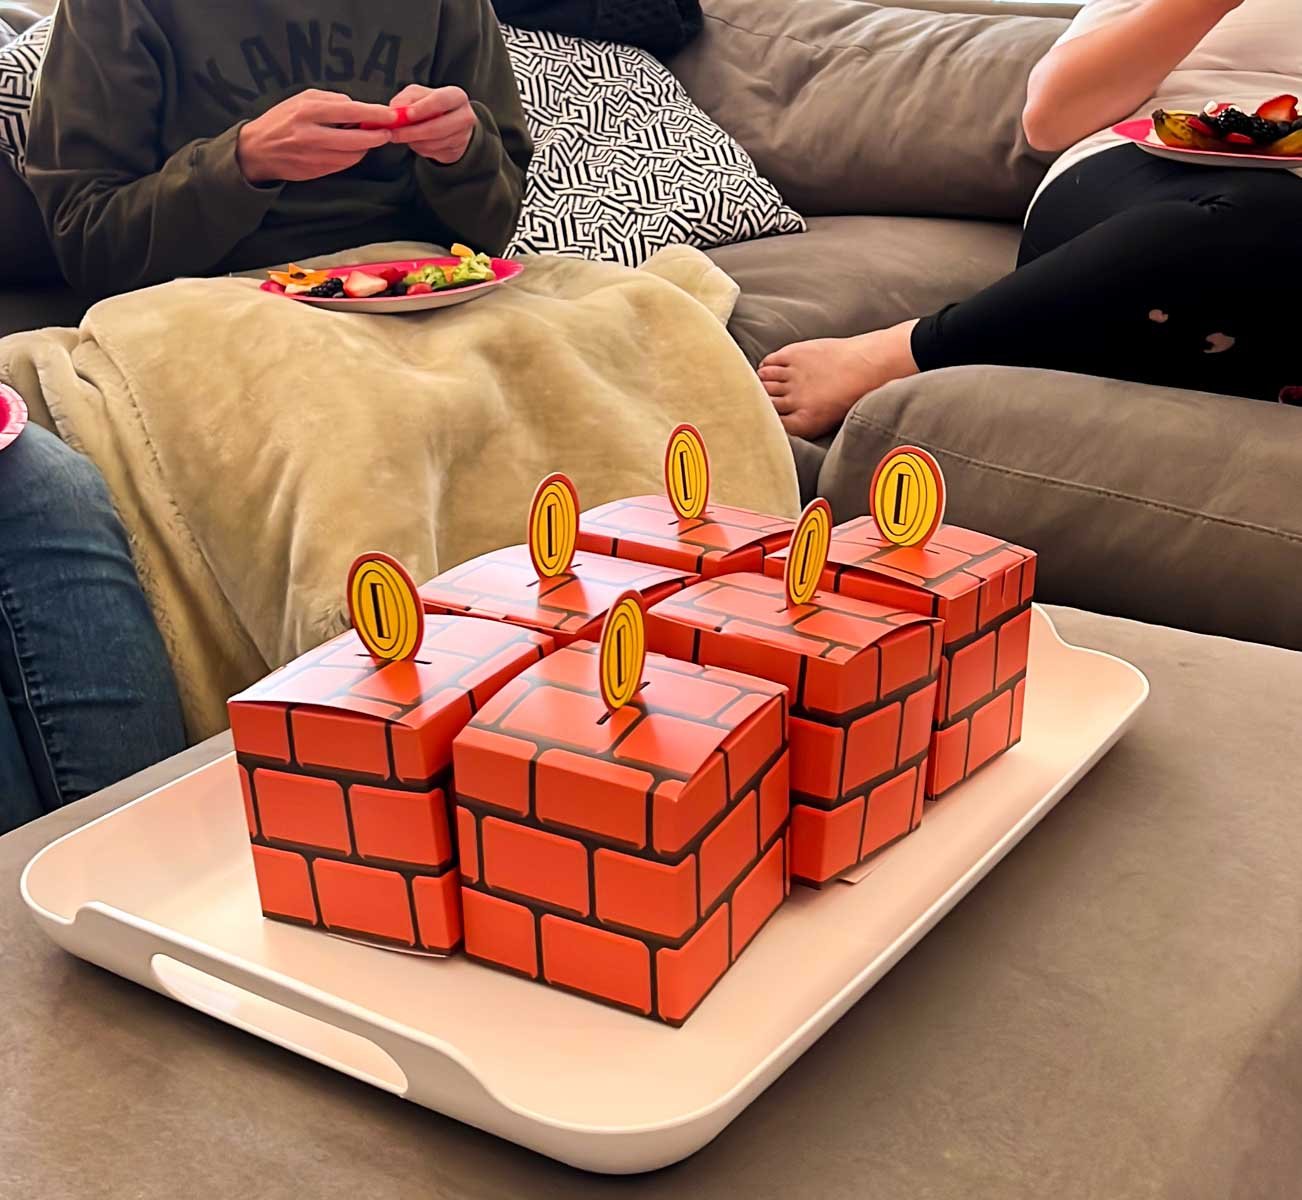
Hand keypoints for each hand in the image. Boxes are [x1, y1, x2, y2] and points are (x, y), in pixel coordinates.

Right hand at [237, 90, 397, 183]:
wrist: (258, 149)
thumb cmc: (282, 120)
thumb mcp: (302, 100)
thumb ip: (330, 101)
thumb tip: (357, 107)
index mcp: (308, 111)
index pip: (350, 111)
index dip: (374, 114)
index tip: (391, 115)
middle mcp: (311, 134)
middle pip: (357, 139)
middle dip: (376, 136)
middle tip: (386, 132)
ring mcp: (314, 156)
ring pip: (353, 155)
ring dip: (365, 147)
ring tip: (367, 138)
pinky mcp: (317, 171)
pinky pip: (344, 164)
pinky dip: (352, 156)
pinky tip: (351, 149)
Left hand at [386, 86, 478, 164]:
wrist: (447, 122)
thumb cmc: (429, 104)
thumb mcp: (417, 94)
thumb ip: (405, 99)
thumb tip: (395, 111)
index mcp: (456, 96)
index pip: (440, 101)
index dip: (422, 109)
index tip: (405, 115)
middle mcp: (465, 116)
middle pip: (438, 127)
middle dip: (414, 131)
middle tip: (395, 134)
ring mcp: (463, 136)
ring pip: (435, 143)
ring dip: (414, 141)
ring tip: (401, 136)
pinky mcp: (457, 151)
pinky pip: (434, 152)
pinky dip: (420, 148)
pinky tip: (415, 141)